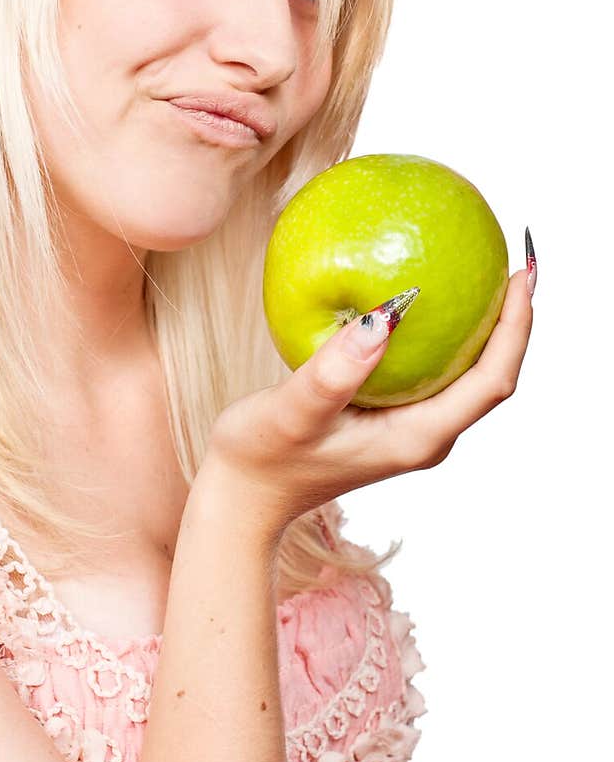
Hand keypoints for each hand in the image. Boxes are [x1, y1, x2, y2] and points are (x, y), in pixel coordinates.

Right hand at [206, 265, 534, 540]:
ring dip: (481, 327)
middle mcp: (425, 434)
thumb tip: (386, 316)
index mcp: (418, 437)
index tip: (518, 276)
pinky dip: (440, 334)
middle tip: (511, 263)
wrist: (243, 498)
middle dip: (510, 322)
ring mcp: (409, 428)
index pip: (492, 381)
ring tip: (480, 273)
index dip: (516, 329)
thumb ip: (335, 371)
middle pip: (492, 375)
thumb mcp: (292, 411)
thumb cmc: (261, 459)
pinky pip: (431, 370)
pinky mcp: (389, 419)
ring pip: (466, 373)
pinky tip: (417, 299)